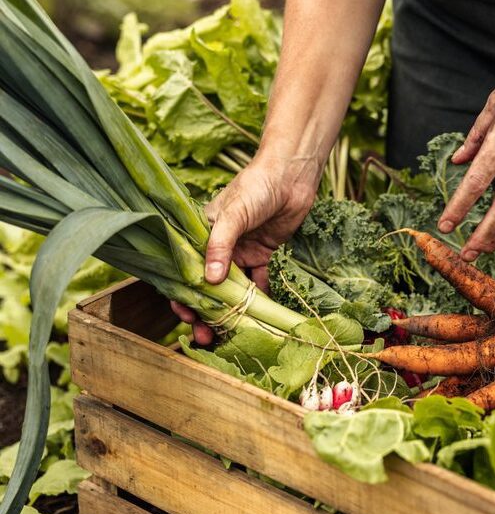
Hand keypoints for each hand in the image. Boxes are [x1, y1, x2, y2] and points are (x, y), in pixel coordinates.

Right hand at [170, 151, 319, 343]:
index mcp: (200, 234)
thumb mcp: (234, 214)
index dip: (183, 296)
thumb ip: (220, 245)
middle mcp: (218, 246)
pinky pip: (258, 283)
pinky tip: (260, 317)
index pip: (185, 270)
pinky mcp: (262, 255)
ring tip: (231, 335)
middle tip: (208, 337)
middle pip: (207, 287)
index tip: (187, 317)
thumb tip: (209, 281)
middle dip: (206, 313)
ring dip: (231, 312)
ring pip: (232, 289)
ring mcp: (240, 252)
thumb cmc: (256, 186)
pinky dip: (259, 299)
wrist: (291, 175)